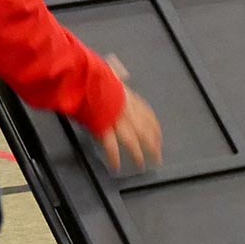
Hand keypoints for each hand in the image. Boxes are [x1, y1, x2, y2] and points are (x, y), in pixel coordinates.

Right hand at [97, 54, 162, 172]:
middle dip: (153, 146)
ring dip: (137, 154)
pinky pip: (111, 146)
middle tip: (157, 157)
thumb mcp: (113, 77)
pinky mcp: (103, 128)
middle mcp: (128, 111)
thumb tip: (123, 77)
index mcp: (131, 99)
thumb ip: (119, 82)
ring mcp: (116, 120)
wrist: (85, 78)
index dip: (155, 129)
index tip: (159, 138)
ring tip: (141, 166)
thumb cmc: (95, 76)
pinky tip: (116, 167)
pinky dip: (114, 158)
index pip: (148, 117)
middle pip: (145, 132)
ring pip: (132, 141)